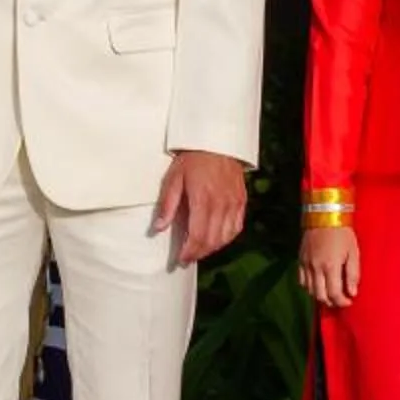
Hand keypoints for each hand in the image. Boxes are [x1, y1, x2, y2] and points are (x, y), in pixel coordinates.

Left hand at [154, 150, 246, 265]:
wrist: (217, 140)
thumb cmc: (193, 158)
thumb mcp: (174, 178)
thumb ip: (167, 205)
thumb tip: (158, 228)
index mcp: (202, 199)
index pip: (197, 235)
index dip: (189, 251)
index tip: (181, 259)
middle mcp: (220, 204)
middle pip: (212, 239)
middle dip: (199, 253)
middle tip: (188, 259)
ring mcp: (233, 203)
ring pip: (225, 236)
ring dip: (212, 248)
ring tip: (200, 251)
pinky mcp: (241, 200)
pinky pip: (236, 227)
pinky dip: (227, 238)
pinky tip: (217, 240)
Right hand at [297, 226, 358, 307]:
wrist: (324, 214)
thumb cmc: (342, 233)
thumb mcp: (353, 252)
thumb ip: (353, 274)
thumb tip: (352, 292)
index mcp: (331, 266)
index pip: (334, 294)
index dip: (342, 302)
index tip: (349, 301)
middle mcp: (316, 268)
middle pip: (320, 296)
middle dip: (331, 302)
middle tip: (339, 300)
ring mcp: (306, 264)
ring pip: (309, 290)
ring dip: (320, 296)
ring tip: (329, 293)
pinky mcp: (300, 260)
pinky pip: (301, 280)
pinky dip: (309, 287)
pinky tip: (317, 284)